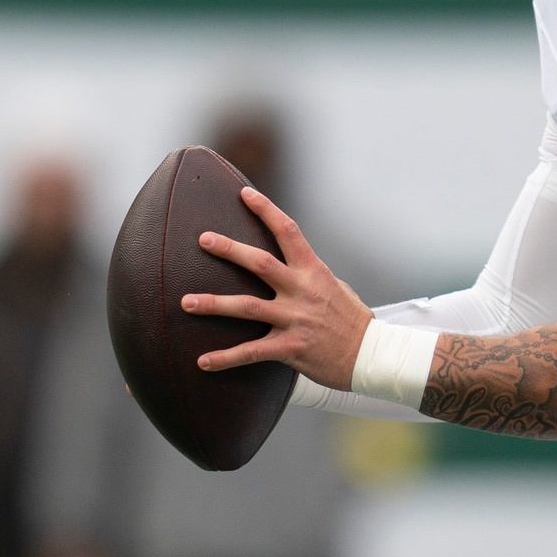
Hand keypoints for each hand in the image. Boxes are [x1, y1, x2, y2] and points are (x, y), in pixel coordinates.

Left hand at [185, 187, 372, 389]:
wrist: (371, 355)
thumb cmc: (353, 320)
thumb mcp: (336, 287)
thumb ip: (309, 275)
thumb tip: (291, 263)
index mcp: (313, 271)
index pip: (287, 231)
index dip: (266, 210)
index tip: (244, 194)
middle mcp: (302, 291)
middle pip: (261, 264)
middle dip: (230, 250)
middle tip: (204, 239)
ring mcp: (295, 319)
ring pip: (248, 308)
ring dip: (214, 304)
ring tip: (186, 302)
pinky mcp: (291, 348)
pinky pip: (252, 352)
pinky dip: (225, 358)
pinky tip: (203, 362)